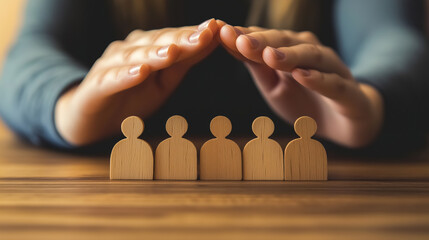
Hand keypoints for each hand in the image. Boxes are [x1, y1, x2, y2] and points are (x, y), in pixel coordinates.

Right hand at [55, 19, 218, 145]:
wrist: (93, 118)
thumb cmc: (131, 96)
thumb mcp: (164, 82)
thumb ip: (184, 62)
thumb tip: (212, 41)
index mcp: (147, 48)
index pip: (174, 39)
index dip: (195, 34)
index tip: (218, 28)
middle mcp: (129, 51)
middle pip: (157, 43)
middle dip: (182, 38)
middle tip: (205, 34)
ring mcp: (111, 66)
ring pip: (135, 57)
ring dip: (155, 53)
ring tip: (174, 51)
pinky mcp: (96, 86)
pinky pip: (112, 79)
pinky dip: (127, 75)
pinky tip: (141, 72)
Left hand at [218, 21, 382, 147]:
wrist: (344, 123)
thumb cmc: (304, 101)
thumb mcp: (274, 86)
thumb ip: (257, 67)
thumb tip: (230, 44)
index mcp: (290, 51)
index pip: (264, 40)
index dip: (243, 36)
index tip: (221, 31)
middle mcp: (310, 54)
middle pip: (285, 42)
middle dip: (262, 41)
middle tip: (240, 40)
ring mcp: (331, 70)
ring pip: (311, 57)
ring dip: (289, 55)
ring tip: (269, 56)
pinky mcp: (347, 91)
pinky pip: (333, 83)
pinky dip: (318, 79)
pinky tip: (302, 76)